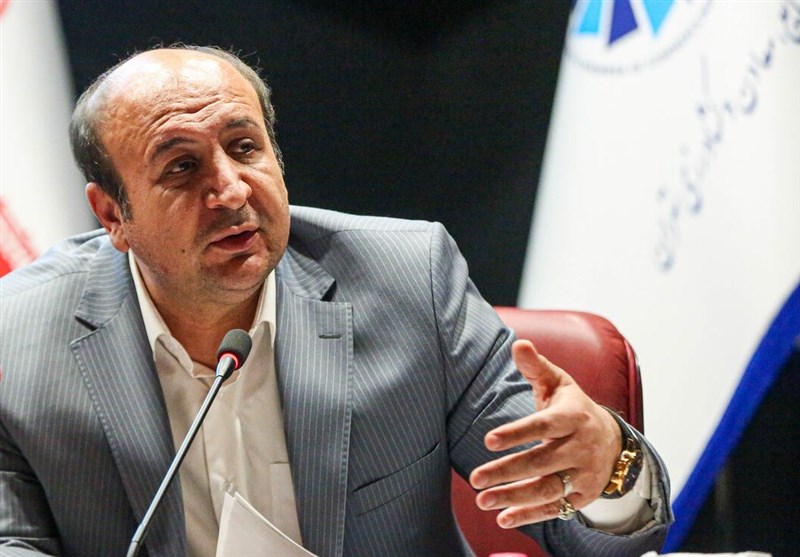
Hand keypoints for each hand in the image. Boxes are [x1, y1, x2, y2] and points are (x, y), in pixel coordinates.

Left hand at [469, 339, 621, 527]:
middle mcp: (582, 447)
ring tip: (482, 499)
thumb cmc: (572, 407)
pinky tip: (503, 517)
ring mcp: (585, 474)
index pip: (544, 425)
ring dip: (514, 497)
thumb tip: (518, 343)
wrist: (612, 439)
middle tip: (475, 478)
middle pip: (543, 462)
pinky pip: (555, 508)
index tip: (488, 440)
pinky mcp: (583, 496)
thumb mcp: (558, 383)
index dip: (517, 433)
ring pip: (548, 489)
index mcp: (573, 416)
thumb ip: (535, 366)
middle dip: (507, 471)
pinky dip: (529, 515)